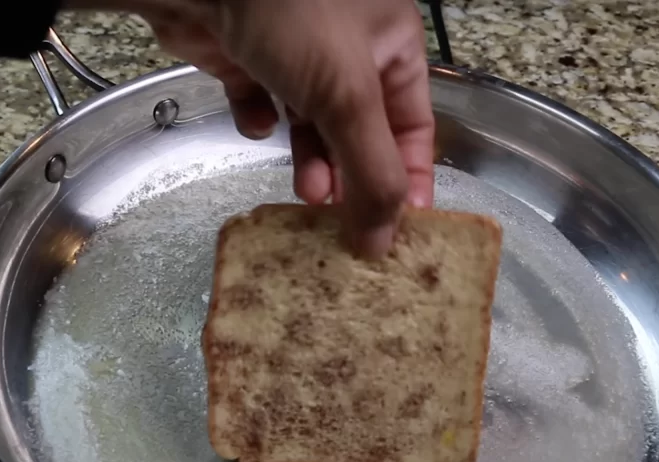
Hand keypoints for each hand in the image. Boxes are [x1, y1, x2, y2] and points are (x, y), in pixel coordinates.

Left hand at [68, 0, 434, 256]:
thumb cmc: (292, 15)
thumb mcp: (347, 95)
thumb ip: (371, 171)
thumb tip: (384, 240)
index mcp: (390, 44)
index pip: (413, 124)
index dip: (408, 177)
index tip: (400, 230)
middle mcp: (347, 48)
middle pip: (359, 131)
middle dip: (351, 175)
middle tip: (339, 218)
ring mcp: (294, 52)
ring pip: (310, 121)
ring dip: (309, 159)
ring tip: (305, 191)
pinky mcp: (245, 57)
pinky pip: (260, 100)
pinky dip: (259, 119)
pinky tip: (256, 123)